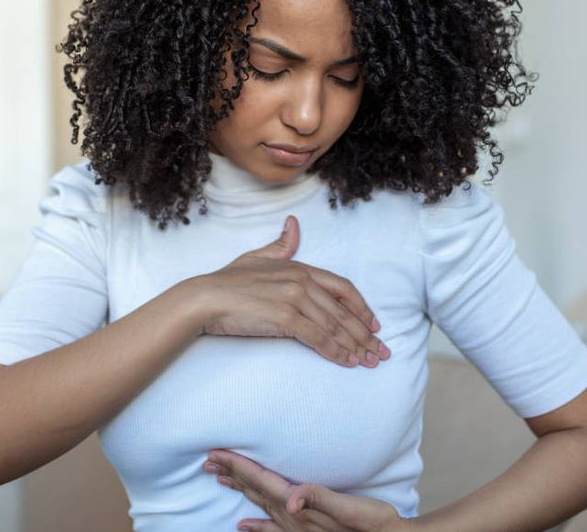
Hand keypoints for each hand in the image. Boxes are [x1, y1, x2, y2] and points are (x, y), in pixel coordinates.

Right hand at [186, 215, 389, 368]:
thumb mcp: (257, 257)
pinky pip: (319, 338)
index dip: (362, 308)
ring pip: (335, 327)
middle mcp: (302, 281)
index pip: (343, 288)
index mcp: (299, 267)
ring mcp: (295, 299)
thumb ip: (281, 245)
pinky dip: (335, 352)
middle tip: (381, 352)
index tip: (375, 324)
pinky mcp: (286, 318)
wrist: (206, 298)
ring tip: (368, 361)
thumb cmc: (228, 281)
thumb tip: (294, 224)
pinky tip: (346, 361)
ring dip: (354, 347)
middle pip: (344, 311)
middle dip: (365, 334)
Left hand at [203, 449, 409, 531]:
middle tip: (208, 461)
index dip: (238, 466)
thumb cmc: (371, 524)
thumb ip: (319, 499)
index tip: (216, 453)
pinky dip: (255, 525)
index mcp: (299, 506)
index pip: (261, 480)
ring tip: (219, 479)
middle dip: (231, 474)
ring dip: (240, 490)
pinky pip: (271, 527)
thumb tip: (293, 498)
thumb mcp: (349, 507)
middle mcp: (292, 518)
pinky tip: (242, 526)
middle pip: (254, 490)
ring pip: (259, 504)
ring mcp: (295, 528)